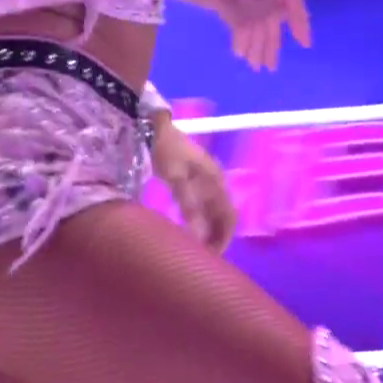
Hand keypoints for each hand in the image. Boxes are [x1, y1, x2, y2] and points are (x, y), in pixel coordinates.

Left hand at [151, 123, 236, 253]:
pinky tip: (188, 226)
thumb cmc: (165, 150)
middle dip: (217, 237)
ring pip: (214, 210)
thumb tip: (199, 237)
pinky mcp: (193, 176)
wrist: (153, 125)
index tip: (211, 256)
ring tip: (196, 245)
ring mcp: (205, 178)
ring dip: (209, 229)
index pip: (229, 218)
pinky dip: (200, 218)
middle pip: (224, 216)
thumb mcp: (177, 179)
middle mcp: (216, 182)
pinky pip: (203, 203)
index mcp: (217, 183)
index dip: (223, 239)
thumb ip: (189, 207)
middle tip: (202, 255)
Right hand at [159, 0, 311, 71]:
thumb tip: (277, 13)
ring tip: (255, 62)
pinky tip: (239, 50)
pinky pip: (241, 22)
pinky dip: (242, 39)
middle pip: (276, 6)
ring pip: (260, 17)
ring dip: (258, 44)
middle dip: (274, 38)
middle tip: (271, 62)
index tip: (303, 40)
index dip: (299, 15)